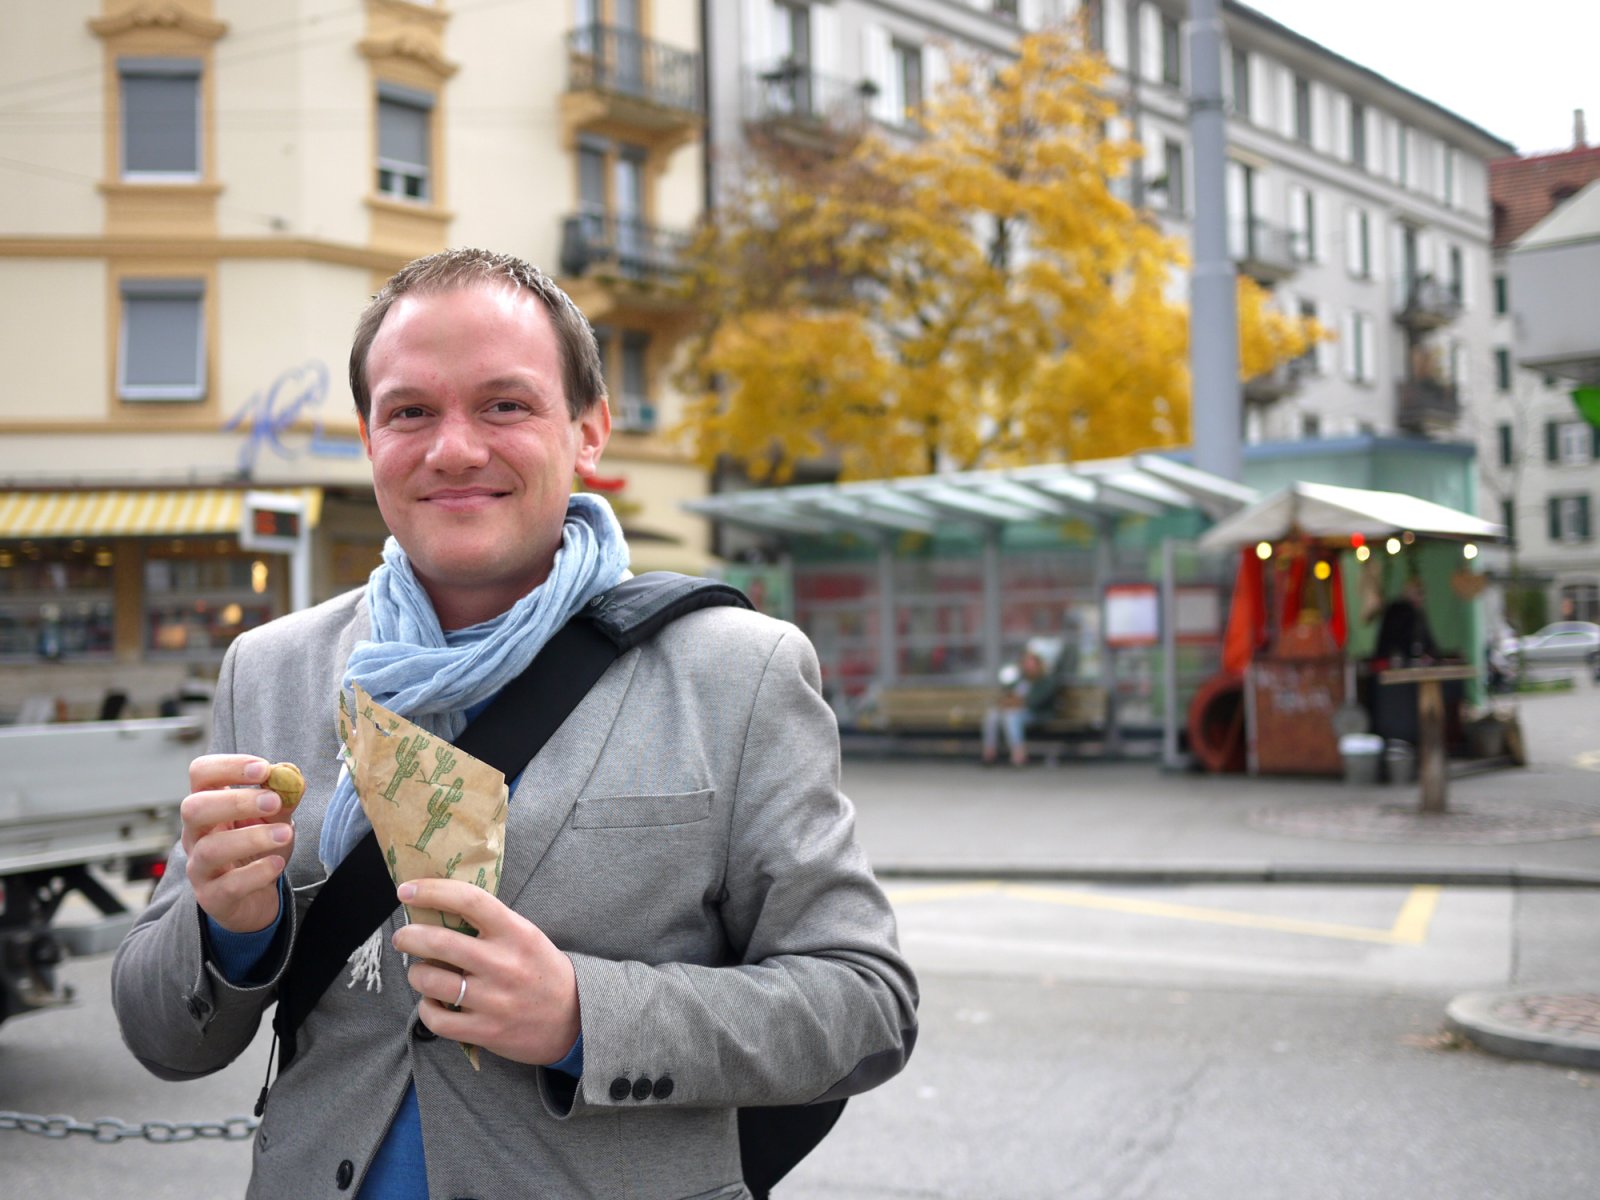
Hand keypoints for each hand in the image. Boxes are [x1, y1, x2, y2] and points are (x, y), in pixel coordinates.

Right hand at [180, 754, 294, 933]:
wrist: (256, 898)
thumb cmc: (260, 850)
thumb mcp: (275, 819)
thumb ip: (283, 798)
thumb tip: (293, 777)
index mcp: (209, 805)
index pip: (200, 773)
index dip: (228, 766)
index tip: (263, 769)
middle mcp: (195, 834)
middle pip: (194, 808)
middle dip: (236, 801)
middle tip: (273, 801)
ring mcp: (199, 867)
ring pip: (211, 849)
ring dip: (252, 837)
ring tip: (285, 833)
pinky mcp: (212, 897)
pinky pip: (229, 885)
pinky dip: (257, 872)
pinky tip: (278, 863)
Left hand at [392, 878, 579, 1066]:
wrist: (574, 1019)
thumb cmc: (541, 970)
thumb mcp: (526, 936)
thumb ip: (490, 924)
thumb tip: (438, 909)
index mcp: (516, 932)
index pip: (469, 900)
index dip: (433, 891)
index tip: (407, 889)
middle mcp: (503, 963)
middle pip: (439, 942)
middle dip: (409, 936)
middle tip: (404, 937)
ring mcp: (493, 1000)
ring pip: (430, 981)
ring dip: (416, 974)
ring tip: (421, 972)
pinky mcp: (485, 1031)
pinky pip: (436, 1019)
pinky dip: (426, 1008)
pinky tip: (433, 1002)